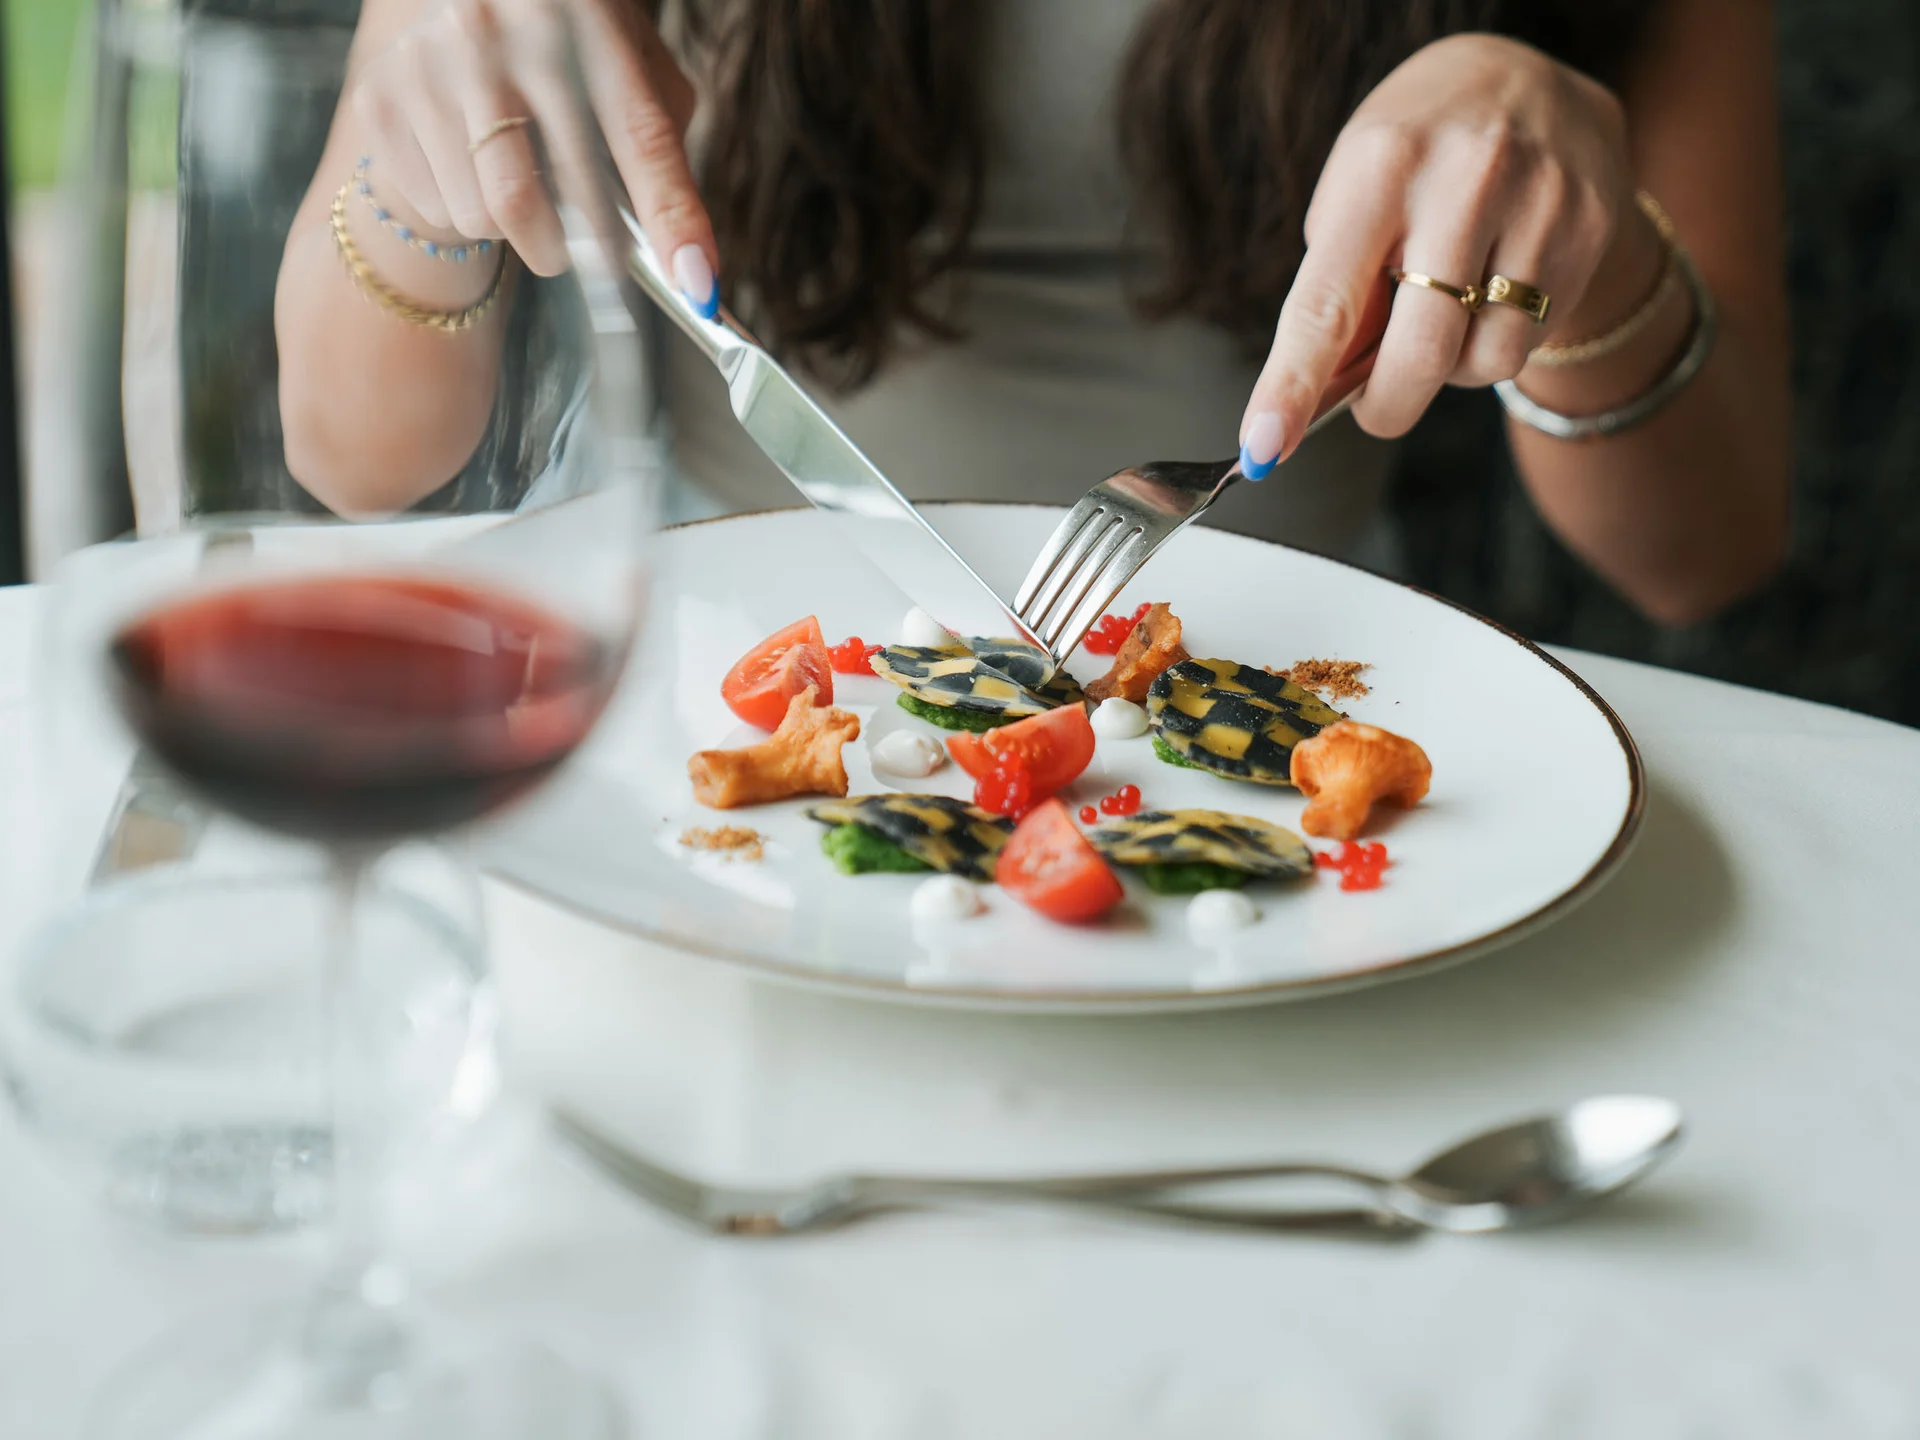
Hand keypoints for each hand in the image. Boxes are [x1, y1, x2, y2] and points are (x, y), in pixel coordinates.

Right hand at [349, 0, 718, 309]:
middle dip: (574, 255)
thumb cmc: (567, 44)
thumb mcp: (630, 66)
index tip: (695, 285)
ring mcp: (431, 62)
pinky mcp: (382, 94)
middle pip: (532, 196)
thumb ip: (662, 152)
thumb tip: (695, 270)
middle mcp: (498, 32)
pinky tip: (472, 167)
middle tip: (588, 258)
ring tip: (523, 186)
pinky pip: (437, 208)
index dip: (670, 216)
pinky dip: (466, 212)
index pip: (638, 135)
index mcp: (582, 16)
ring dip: (517, 231)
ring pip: (483, 215)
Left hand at [1237, 34, 1652, 476]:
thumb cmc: (1414, 155)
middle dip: (1388, 406)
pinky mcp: (1589, 226)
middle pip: (1421, 354)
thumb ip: (1338, 292)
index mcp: (1380, 168)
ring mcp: (1538, 201)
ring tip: (1448, 309)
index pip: (1326, 304)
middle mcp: (1463, 180)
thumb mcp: (1356, 195)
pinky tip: (1497, 288)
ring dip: (1452, 369)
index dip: (1290, 385)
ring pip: (1484, 361)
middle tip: (1375, 410)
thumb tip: (1321, 399)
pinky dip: (1498, 340)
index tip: (1263, 447)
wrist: (1528, 78)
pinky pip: (1530, 341)